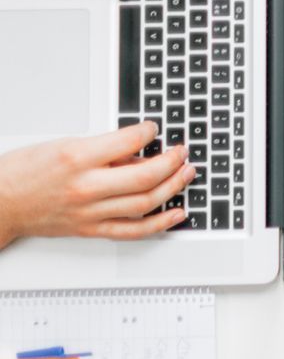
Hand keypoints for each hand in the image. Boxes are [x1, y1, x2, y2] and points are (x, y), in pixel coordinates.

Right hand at [0, 123, 194, 249]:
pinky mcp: (90, 229)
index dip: (149, 132)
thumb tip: (136, 148)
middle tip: (183, 153)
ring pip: (145, 202)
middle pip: (146, 175)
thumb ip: (101, 148)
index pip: (129, 141)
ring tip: (187, 174)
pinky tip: (177, 213)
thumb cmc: (22, 172)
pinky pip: (133, 230)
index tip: (155, 129)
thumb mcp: (61, 145)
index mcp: (77, 157)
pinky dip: (160, 223)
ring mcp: (90, 211)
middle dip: (173, 161)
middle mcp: (86, 186)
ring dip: (173, 187)